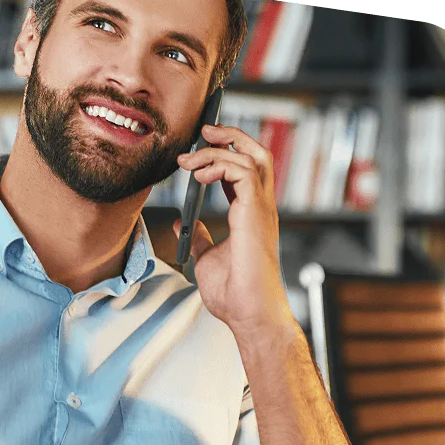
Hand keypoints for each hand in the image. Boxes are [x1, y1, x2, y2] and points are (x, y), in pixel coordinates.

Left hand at [173, 124, 294, 335]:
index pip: (244, 169)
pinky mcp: (256, 213)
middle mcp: (261, 207)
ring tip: (188, 160)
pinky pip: (245, 172)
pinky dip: (221, 165)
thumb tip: (183, 223)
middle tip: (203, 131)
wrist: (247, 313)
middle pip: (257, 153)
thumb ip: (198, 238)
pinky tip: (200, 176)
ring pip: (253, 155)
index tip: (196, 148)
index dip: (223, 152)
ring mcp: (262, 209)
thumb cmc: (234, 293)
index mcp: (251, 214)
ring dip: (217, 149)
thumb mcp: (206, 259)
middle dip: (230, 135)